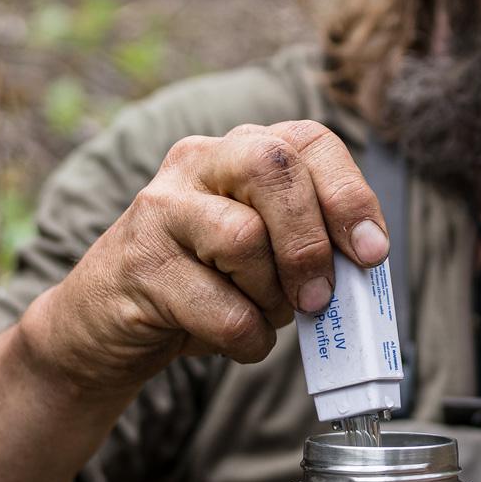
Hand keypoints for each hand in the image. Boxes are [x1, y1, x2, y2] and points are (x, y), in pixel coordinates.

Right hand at [18, 120, 390, 396]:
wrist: (108, 321)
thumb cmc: (207, 284)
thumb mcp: (267, 254)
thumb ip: (312, 244)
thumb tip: (366, 264)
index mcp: (241, 148)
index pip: (309, 142)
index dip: (350, 195)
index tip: (372, 253)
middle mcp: (198, 161)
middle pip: (274, 169)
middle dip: (310, 242)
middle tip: (320, 298)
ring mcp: (161, 207)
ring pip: (244, 238)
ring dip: (272, 298)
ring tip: (262, 315)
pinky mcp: (140, 262)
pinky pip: (221, 308)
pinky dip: (247, 337)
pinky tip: (237, 339)